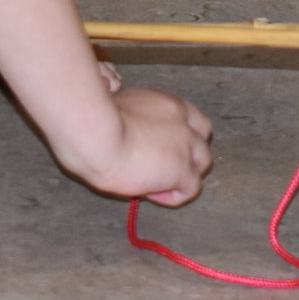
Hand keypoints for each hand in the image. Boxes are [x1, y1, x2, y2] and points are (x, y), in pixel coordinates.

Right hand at [62, 86, 213, 206]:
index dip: (179, 134)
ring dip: (184, 174)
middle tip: (161, 165)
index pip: (190, 118)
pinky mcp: (182, 169)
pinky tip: (151, 195)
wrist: (96, 136)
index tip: (157, 146)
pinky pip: (191, 188)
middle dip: (188, 153)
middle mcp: (183, 121)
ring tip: (156, 184)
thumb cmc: (95, 121)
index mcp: (168, 103)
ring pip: (203, 163)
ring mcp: (186, 145)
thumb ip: (132, 114)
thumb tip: (122, 120)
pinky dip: (174, 195)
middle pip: (202, 139)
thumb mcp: (119, 105)